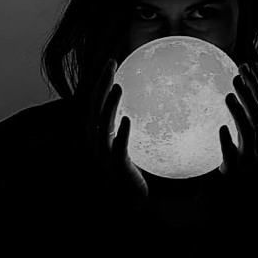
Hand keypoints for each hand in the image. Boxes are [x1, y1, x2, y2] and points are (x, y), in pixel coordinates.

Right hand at [86, 58, 147, 210]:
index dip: (103, 80)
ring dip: (109, 105)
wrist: (134, 198)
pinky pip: (117, 148)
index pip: (98, 100)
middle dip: (101, 84)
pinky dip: (121, 134)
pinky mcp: (116, 167)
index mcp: (101, 131)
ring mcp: (104, 154)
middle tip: (111, 64)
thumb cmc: (137, 166)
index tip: (113, 60)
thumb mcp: (140, 139)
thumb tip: (162, 95)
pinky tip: (128, 119)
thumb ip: (143, 119)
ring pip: (102, 126)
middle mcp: (98, 140)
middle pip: (94, 107)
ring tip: (118, 87)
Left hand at [218, 62, 257, 177]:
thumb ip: (238, 107)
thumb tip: (231, 77)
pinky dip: (227, 141)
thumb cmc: (233, 151)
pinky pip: (232, 154)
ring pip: (248, 132)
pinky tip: (221, 128)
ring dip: (238, 113)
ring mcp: (250, 156)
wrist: (229, 184)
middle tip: (235, 76)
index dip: (256, 83)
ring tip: (227, 96)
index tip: (246, 66)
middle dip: (248, 93)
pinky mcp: (235, 169)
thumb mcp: (238, 128)